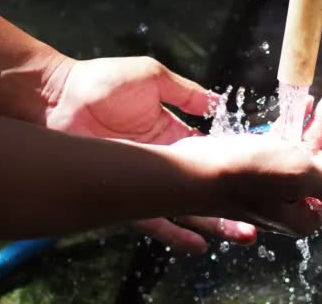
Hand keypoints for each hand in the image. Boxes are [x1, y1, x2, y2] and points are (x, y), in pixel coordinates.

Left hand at [43, 56, 254, 253]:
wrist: (57, 99)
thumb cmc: (102, 82)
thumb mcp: (152, 77)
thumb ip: (185, 93)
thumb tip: (217, 103)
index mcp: (172, 131)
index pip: (210, 150)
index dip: (233, 161)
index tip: (262, 173)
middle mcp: (163, 159)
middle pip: (203, 183)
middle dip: (233, 198)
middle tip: (265, 215)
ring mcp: (145, 178)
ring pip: (185, 204)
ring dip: (214, 219)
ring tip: (244, 234)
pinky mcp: (124, 192)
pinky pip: (153, 217)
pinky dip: (175, 231)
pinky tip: (198, 244)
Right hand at [172, 89, 321, 235]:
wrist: (187, 172)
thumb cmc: (243, 174)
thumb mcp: (298, 175)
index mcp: (306, 211)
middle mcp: (291, 202)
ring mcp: (272, 186)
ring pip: (308, 152)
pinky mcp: (253, 170)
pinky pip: (285, 147)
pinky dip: (297, 127)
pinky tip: (305, 106)